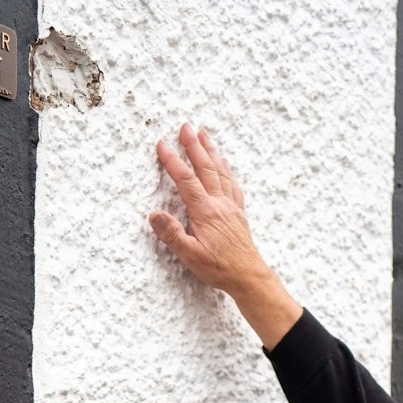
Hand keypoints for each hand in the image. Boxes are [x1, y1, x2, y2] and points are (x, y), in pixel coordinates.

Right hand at [149, 123, 302, 346]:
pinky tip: (224, 164)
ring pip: (220, 171)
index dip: (173, 161)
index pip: (186, 180)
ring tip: (204, 134)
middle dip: (194, 145)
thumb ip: (172, 234)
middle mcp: (220, 203)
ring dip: (211, 151)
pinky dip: (225, 169)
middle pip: (205, 167)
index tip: (162, 144)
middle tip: (185, 126)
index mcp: (206, 212)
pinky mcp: (237, 212)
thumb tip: (154, 215)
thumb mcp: (190, 256)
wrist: (248, 276)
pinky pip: (231, 183)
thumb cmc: (219, 268)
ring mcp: (231, 206)